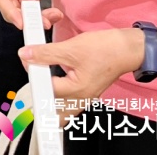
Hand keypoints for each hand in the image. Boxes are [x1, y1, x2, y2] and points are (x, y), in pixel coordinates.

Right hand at [0, 0, 49, 28]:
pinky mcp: (27, 3)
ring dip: (38, 19)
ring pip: (23, 15)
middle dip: (26, 20)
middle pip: (11, 12)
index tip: (22, 23)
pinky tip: (55, 15)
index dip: (10, 13)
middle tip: (41, 23)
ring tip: (52, 18)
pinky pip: (34, 13)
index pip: (1, 1)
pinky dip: (44, 16)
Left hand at [18, 28, 143, 119]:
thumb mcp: (71, 48)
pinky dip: (60, 97)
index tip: (29, 60)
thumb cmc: (106, 49)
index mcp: (76, 91)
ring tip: (42, 83)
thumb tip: (27, 54)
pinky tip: (54, 88)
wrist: (129, 49)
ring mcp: (86, 97)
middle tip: (34, 74)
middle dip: (40, 94)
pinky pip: (70, 102)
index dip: (34, 73)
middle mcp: (81, 99)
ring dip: (50, 99)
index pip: (46, 89)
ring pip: (62, 108)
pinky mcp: (89, 91)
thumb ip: (46, 53)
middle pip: (53, 107)